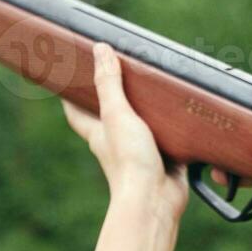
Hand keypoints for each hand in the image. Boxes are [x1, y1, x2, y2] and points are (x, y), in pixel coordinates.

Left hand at [62, 43, 188, 218]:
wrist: (154, 200)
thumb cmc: (130, 161)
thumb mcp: (117, 115)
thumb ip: (109, 83)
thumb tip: (99, 49)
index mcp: (99, 133)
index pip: (76, 112)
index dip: (71, 95)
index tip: (69, 77)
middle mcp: (116, 143)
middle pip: (109, 117)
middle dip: (112, 99)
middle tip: (116, 75)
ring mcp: (140, 153)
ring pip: (140, 127)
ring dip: (145, 112)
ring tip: (153, 89)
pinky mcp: (165, 160)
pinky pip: (168, 140)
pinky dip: (173, 130)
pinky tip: (182, 118)